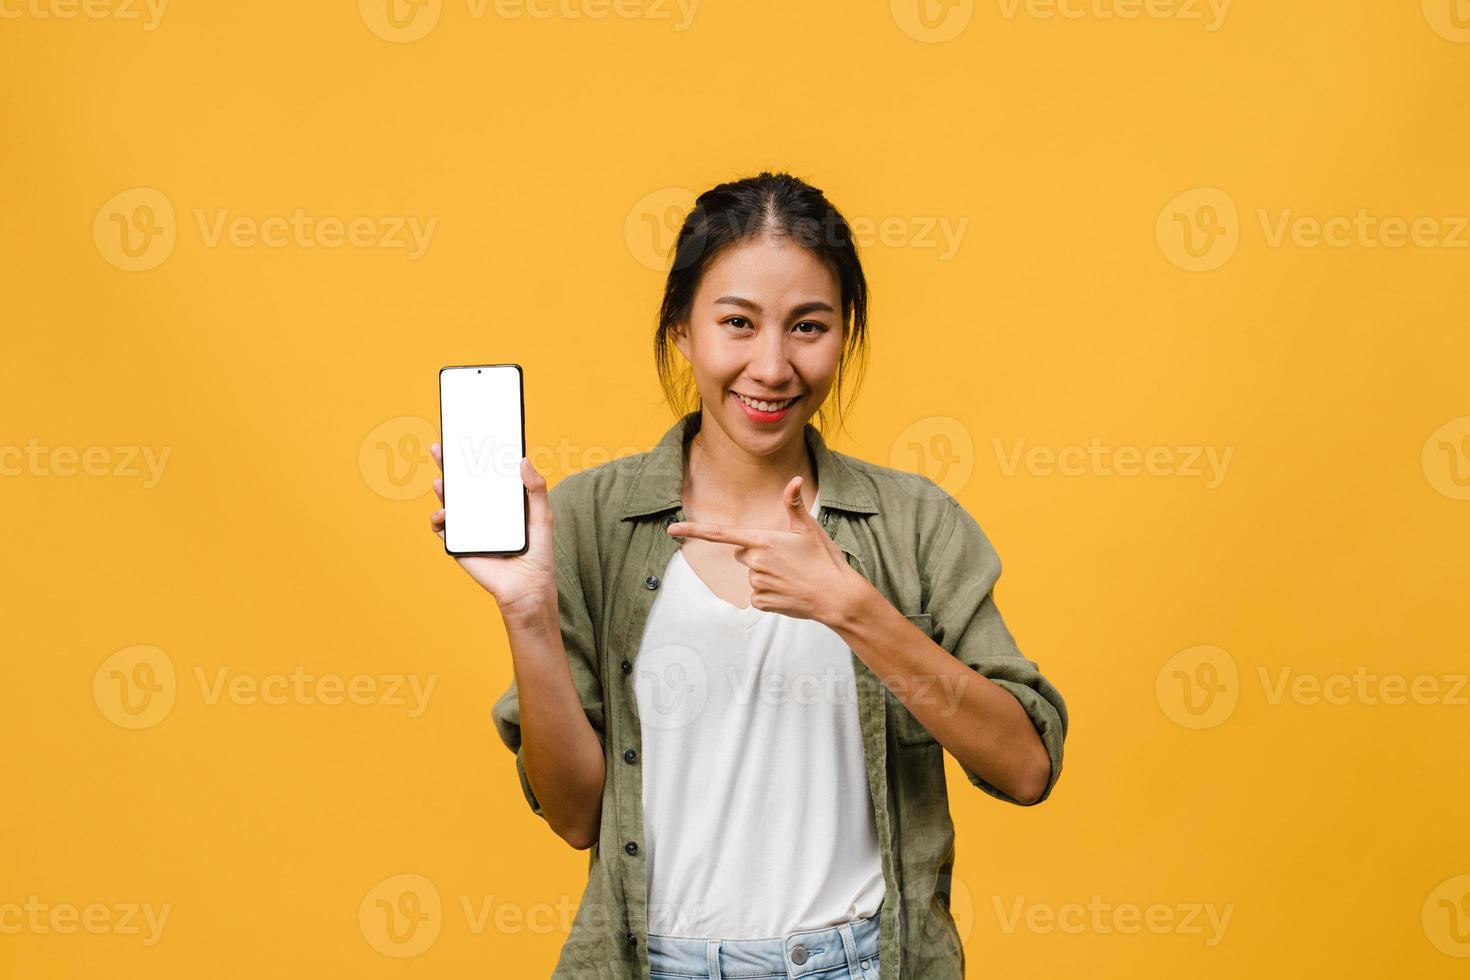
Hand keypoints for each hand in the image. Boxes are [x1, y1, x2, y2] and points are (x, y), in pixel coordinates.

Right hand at [429, 442, 555, 623]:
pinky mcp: (460, 545)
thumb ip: (536, 489)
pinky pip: (443, 529)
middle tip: (441, 448)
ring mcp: (469, 528)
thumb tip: (524, 460)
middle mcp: (483, 513)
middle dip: (450, 466)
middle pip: (462, 484)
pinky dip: (439, 519)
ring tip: (441, 479)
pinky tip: (444, 513)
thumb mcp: (542, 516)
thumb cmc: (538, 553)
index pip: (485, 475)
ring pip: (449, 503)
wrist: (528, 588)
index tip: (468, 438)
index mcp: (501, 503)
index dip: (474, 457)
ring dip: (441, 489)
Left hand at [666, 476, 862, 623]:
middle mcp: (756, 562)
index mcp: (764, 541)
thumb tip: (793, 480)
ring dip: (767, 575)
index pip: (722, 534)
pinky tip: (789, 591)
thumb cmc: (824, 559)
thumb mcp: (810, 529)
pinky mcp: (761, 602)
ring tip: (792, 576)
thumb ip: (794, 505)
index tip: (671, 530)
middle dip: (758, 554)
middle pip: (743, 554)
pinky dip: (770, 593)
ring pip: (752, 575)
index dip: (694, 531)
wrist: (836, 596)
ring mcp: (757, 584)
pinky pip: (757, 595)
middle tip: (785, 559)